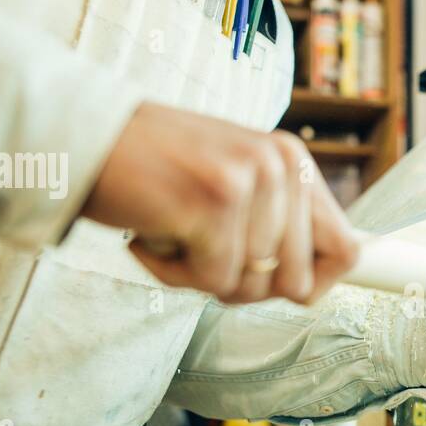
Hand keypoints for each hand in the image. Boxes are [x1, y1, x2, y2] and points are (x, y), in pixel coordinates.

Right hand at [83, 102, 358, 303]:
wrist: (80, 137)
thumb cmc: (151, 169)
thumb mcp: (231, 184)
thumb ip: (274, 223)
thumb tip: (313, 286)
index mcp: (292, 162)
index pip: (345, 248)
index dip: (316, 283)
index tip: (281, 287)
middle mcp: (281, 166)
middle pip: (297, 283)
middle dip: (244, 286)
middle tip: (200, 253)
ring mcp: (252, 181)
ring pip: (252, 287)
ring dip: (200, 277)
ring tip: (171, 232)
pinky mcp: (216, 203)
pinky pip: (212, 281)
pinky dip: (171, 273)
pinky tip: (150, 233)